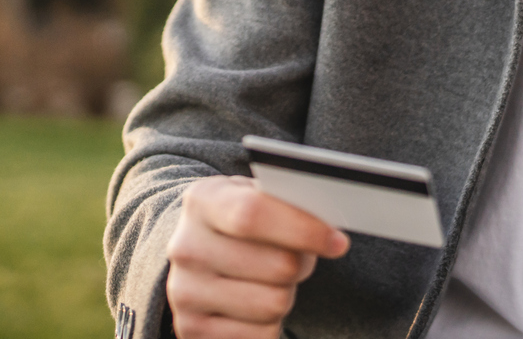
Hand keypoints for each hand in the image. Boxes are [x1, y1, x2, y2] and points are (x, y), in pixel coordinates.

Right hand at [165, 175, 349, 338]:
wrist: (198, 253)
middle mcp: (187, 247)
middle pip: (277, 266)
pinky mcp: (192, 330)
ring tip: (273, 279)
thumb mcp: (255, 196)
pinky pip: (262, 335)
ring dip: (287, 293)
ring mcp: (185, 292)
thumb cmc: (241, 224)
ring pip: (274, 304)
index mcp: (203, 202)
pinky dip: (273, 323)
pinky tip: (257, 303)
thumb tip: (327, 227)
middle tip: (298, 257)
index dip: (303, 228)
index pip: (253, 213)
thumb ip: (286, 202)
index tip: (337, 242)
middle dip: (302, 263)